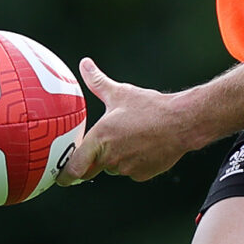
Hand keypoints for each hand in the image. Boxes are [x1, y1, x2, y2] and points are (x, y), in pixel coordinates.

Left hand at [58, 59, 203, 183]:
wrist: (182, 123)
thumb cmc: (152, 109)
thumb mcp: (121, 93)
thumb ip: (98, 82)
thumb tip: (85, 65)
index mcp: (100, 138)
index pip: (74, 167)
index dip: (65, 176)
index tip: (62, 179)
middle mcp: (110, 157)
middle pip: (93, 168)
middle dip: (93, 162)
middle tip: (99, 151)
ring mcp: (126, 168)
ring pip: (114, 168)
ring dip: (116, 159)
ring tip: (131, 140)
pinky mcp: (142, 174)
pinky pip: (131, 172)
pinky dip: (133, 163)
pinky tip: (143, 147)